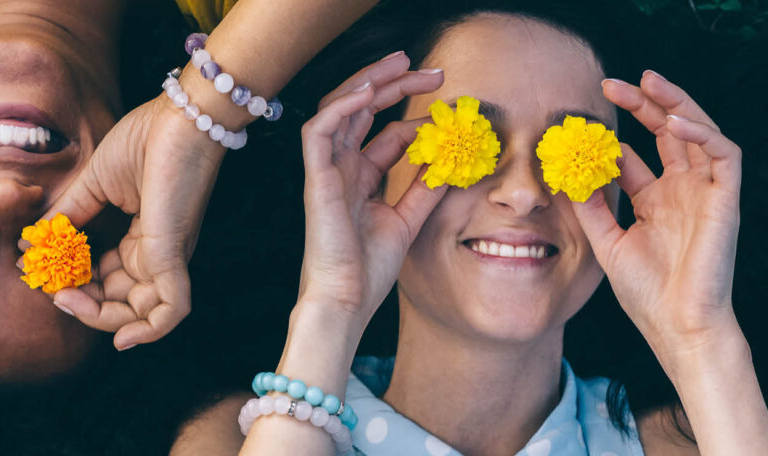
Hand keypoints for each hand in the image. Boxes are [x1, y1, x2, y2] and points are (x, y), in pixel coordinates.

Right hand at [33, 97, 223, 350]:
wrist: (178, 118)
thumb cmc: (143, 142)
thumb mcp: (93, 184)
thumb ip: (66, 216)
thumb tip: (32, 244)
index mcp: (142, 239)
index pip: (107, 278)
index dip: (74, 284)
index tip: (40, 273)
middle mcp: (158, 254)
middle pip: (120, 302)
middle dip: (83, 306)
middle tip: (52, 293)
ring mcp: (168, 257)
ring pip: (140, 313)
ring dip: (99, 317)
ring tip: (65, 299)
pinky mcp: (174, 255)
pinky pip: (171, 310)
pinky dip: (148, 332)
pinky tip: (120, 339)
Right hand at [295, 54, 445, 329]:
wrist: (346, 301)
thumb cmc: (369, 270)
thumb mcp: (408, 220)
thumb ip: (424, 189)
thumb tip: (450, 160)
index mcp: (359, 178)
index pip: (387, 132)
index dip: (417, 116)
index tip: (452, 112)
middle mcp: (341, 168)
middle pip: (363, 110)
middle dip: (395, 84)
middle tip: (433, 70)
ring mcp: (326, 171)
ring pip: (338, 108)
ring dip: (368, 81)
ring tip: (400, 64)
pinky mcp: (315, 178)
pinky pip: (319, 130)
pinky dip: (342, 107)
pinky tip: (369, 93)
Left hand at [574, 70, 741, 352]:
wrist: (677, 326)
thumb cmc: (647, 293)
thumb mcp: (607, 242)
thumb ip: (590, 207)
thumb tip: (564, 174)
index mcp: (657, 199)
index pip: (639, 152)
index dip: (616, 132)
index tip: (586, 114)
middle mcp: (683, 190)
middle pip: (668, 132)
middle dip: (644, 103)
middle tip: (612, 83)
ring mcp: (706, 192)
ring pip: (699, 131)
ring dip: (676, 103)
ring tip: (649, 82)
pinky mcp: (727, 199)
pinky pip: (725, 154)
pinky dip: (703, 133)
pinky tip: (674, 123)